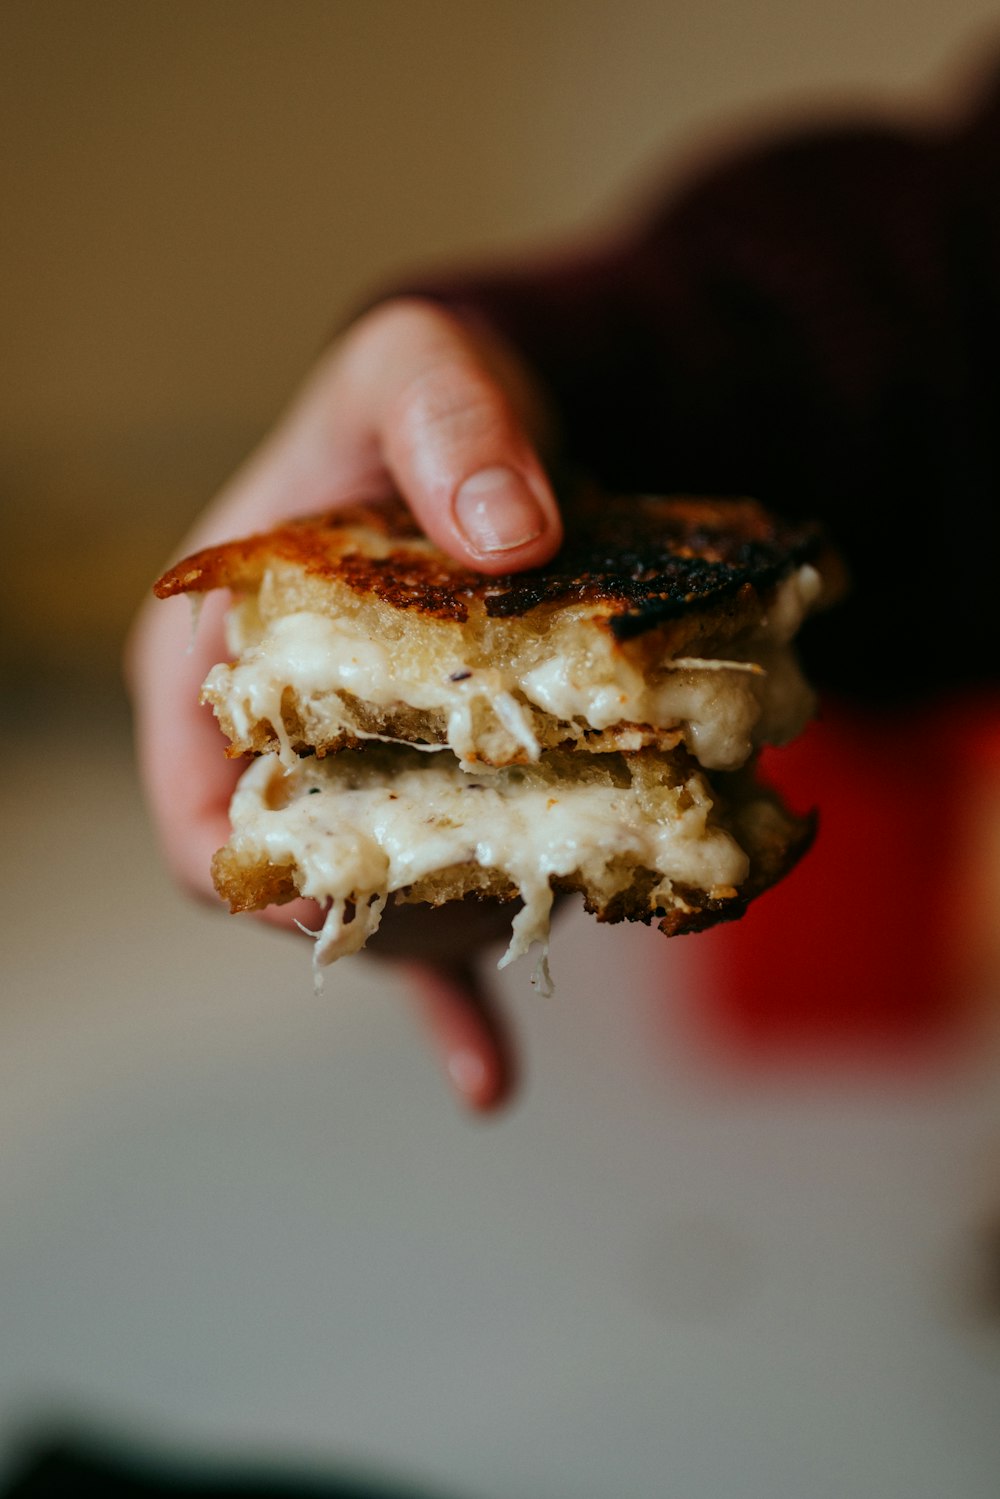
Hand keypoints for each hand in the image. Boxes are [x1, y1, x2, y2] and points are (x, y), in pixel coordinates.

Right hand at [127, 298, 561, 1111]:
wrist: (493, 435)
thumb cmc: (428, 405)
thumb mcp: (424, 373)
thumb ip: (453, 427)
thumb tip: (509, 541)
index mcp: (211, 661)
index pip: (206, 822)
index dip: (274, 886)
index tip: (370, 898)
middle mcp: (265, 742)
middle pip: (301, 892)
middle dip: (391, 923)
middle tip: (505, 899)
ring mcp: (344, 788)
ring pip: (376, 911)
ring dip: (455, 938)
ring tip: (550, 911)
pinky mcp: (421, 807)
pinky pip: (425, 926)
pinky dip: (454, 1004)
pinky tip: (488, 1081)